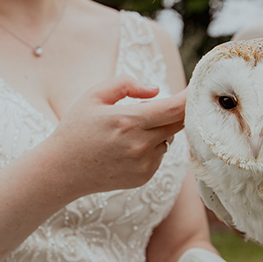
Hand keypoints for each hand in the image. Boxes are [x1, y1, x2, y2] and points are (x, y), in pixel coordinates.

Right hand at [47, 75, 185, 196]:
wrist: (63, 169)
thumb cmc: (76, 127)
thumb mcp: (94, 95)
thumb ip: (126, 84)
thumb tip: (156, 90)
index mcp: (128, 120)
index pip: (174, 108)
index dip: (191, 97)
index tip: (199, 87)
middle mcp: (140, 144)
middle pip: (179, 123)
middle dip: (179, 110)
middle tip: (167, 101)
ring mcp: (144, 164)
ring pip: (169, 138)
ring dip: (161, 128)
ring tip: (131, 127)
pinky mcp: (144, 177)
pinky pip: (160, 155)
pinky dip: (152, 146)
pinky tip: (128, 146)